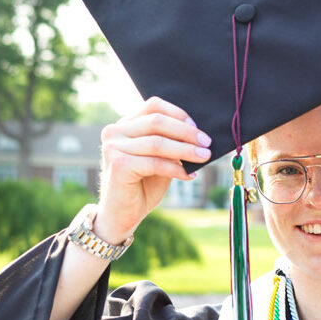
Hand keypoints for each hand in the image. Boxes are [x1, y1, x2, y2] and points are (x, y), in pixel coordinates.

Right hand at [95, 97, 211, 242]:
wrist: (122, 214)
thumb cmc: (143, 185)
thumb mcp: (160, 158)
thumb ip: (171, 143)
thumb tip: (200, 135)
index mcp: (124, 124)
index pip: (154, 105)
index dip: (178, 114)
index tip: (198, 127)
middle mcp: (115, 131)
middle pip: (157, 122)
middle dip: (187, 132)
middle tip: (207, 143)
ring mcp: (113, 147)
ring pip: (158, 143)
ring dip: (186, 150)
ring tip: (204, 157)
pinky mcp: (119, 165)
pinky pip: (155, 163)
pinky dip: (176, 169)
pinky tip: (190, 175)